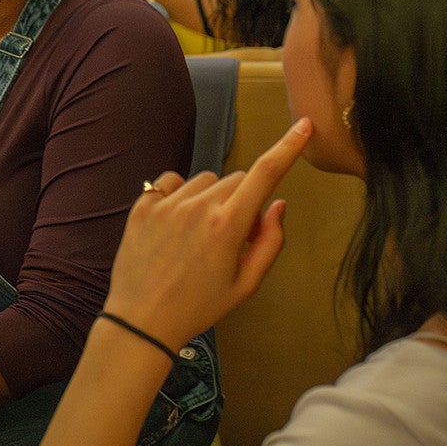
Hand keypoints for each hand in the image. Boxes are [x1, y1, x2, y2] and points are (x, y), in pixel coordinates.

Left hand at [103, 118, 312, 353]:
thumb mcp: (246, 284)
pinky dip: (179, 194)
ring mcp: (167, 203)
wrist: (142, 320)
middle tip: (231, 236)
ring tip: (197, 235)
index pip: (264, 174)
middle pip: (236, 180)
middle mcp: (198, 206)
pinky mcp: (142, 205)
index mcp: (228, 226)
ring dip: (210, 198)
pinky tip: (174, 223)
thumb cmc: (199, 306)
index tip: (304, 125)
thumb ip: (270, 242)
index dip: (287, 147)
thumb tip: (278, 203)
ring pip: (205, 180)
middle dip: (242, 200)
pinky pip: (171, 181)